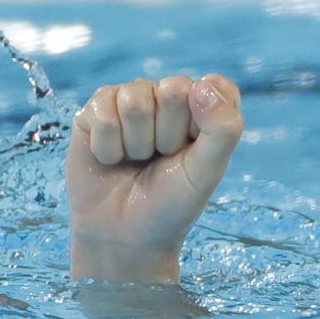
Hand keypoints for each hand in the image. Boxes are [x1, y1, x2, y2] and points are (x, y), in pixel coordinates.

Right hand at [66, 74, 243, 282]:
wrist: (124, 234)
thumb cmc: (172, 201)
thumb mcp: (208, 170)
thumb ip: (223, 127)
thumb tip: (202, 84)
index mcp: (206, 106)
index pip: (214, 87)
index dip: (203, 123)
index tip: (194, 150)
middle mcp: (170, 96)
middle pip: (173, 89)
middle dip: (167, 134)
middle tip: (162, 158)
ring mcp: (132, 100)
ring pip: (135, 101)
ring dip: (136, 142)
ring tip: (137, 159)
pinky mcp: (96, 110)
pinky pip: (102, 114)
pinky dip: (108, 147)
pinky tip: (111, 159)